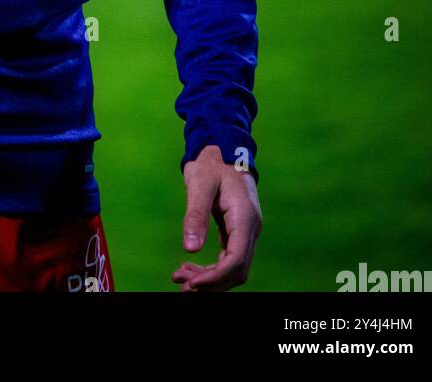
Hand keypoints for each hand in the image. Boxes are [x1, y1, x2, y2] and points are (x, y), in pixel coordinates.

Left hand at [172, 144, 261, 290]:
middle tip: (181, 285)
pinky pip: (228, 258)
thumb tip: (190, 248)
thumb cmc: (211, 161)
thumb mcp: (199, 183)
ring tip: (181, 278)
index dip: (215, 277)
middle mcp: (251, 228)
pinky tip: (190, 267)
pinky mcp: (237, 231)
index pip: (236, 260)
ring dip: (210, 278)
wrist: (222, 146)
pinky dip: (211, 268)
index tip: (192, 283)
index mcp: (245, 217)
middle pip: (237, 271)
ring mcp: (246, 231)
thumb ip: (196, 215)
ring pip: (233, 268)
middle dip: (211, 283)